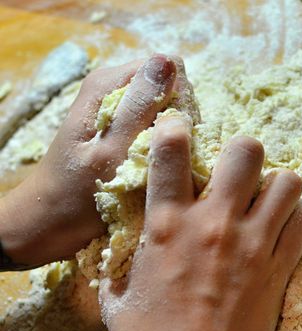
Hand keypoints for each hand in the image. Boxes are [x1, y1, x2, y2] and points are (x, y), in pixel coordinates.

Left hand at [0, 54, 178, 266]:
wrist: (49, 224)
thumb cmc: (76, 194)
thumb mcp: (110, 151)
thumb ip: (139, 107)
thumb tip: (168, 62)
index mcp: (108, 84)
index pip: (169, 69)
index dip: (179, 100)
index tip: (171, 137)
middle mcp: (114, 89)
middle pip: (171, 90)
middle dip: (176, 122)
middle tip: (162, 157)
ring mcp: (118, 110)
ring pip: (168, 112)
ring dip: (170, 139)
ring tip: (156, 166)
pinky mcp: (123, 130)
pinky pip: (158, 129)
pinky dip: (162, 148)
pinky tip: (153, 169)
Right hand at [100, 118, 301, 330]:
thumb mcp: (119, 296)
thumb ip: (124, 260)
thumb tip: (125, 241)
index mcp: (168, 226)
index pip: (171, 153)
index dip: (174, 129)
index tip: (177, 129)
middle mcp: (214, 224)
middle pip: (246, 151)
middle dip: (241, 152)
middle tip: (235, 170)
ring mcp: (252, 244)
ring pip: (286, 181)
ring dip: (275, 184)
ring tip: (264, 197)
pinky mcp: (278, 268)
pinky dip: (296, 217)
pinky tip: (281, 226)